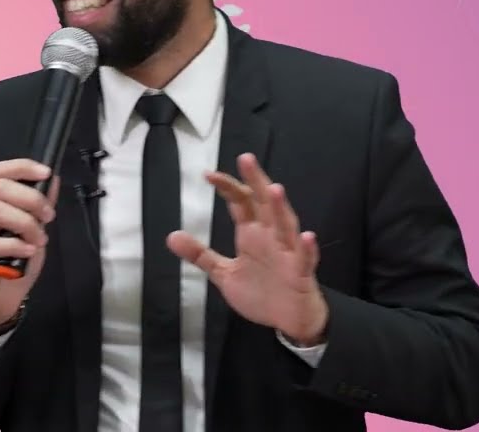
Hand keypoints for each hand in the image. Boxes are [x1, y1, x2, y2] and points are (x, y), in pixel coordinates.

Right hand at [0, 159, 59, 324]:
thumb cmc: (16, 262)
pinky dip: (14, 244)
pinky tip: (29, 251)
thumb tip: (52, 179)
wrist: (0, 298)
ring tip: (39, 239)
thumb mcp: (35, 231)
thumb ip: (41, 207)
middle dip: (31, 198)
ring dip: (24, 223)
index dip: (22, 166)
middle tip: (48, 216)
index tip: (46, 174)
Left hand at [167, 153, 328, 345]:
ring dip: (280, 208)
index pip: (240, 203)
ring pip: (285, 225)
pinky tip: (306, 236)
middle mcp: (270, 237)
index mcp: (252, 234)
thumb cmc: (261, 292)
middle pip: (263, 204)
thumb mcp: (224, 274)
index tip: (208, 175)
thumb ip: (201, 255)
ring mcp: (287, 253)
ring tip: (275, 189)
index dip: (227, 188)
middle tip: (245, 159)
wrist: (288, 320)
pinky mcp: (300, 273)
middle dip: (256, 181)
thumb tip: (171, 236)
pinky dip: (306, 248)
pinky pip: (304, 259)